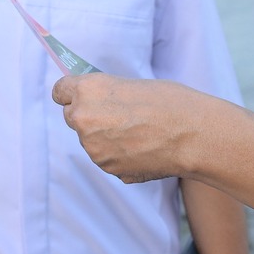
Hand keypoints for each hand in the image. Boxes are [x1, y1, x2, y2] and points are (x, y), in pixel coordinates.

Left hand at [52, 73, 204, 183]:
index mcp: (88, 90)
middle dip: (88, 116)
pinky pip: (107, 158)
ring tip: (138, 132)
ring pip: (91, 140)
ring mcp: (93, 147)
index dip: (70, 93)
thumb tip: (96, 104)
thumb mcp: (131, 85)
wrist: (194, 135)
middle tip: (116, 115)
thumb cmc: (171, 102)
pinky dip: (119, 154)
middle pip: (72, 116)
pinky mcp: (108, 168)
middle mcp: (84, 118)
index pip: (59, 91)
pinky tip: (143, 147)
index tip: (76, 95)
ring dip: (105, 137)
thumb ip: (106, 95)